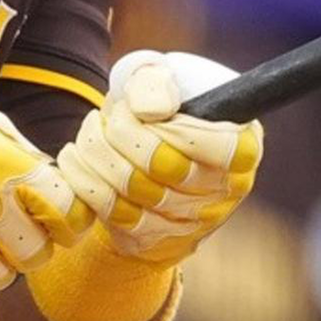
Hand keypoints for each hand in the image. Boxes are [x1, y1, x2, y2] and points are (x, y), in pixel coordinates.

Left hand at [49, 51, 262, 264]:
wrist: (132, 150)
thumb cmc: (152, 110)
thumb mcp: (155, 79)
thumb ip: (154, 81)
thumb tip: (151, 112)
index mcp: (243, 146)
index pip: (218, 145)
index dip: (169, 126)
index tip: (140, 111)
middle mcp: (225, 190)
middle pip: (164, 165)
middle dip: (121, 133)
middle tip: (107, 117)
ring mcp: (192, 221)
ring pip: (133, 191)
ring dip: (97, 154)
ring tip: (90, 132)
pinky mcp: (156, 240)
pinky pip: (113, 213)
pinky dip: (86, 180)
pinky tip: (77, 158)